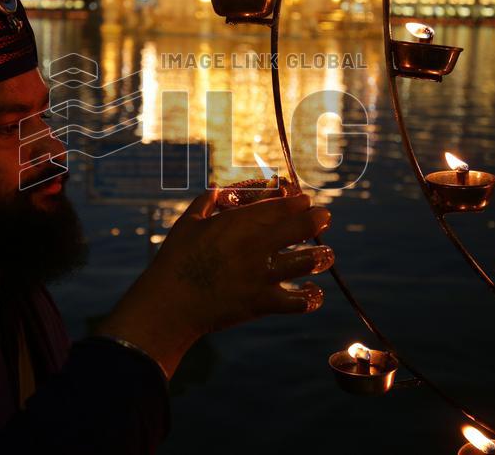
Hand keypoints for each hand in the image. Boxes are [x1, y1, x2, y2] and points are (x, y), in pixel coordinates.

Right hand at [98, 187, 332, 377]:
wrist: (169, 303)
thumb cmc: (175, 260)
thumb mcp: (188, 223)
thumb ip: (207, 202)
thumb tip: (218, 190)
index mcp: (240, 222)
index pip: (283, 204)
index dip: (299, 200)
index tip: (305, 201)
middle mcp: (257, 245)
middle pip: (303, 226)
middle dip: (319, 219)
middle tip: (324, 218)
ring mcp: (262, 275)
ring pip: (309, 260)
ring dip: (322, 255)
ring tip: (325, 255)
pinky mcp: (263, 303)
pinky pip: (300, 302)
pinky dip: (311, 297)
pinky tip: (313, 292)